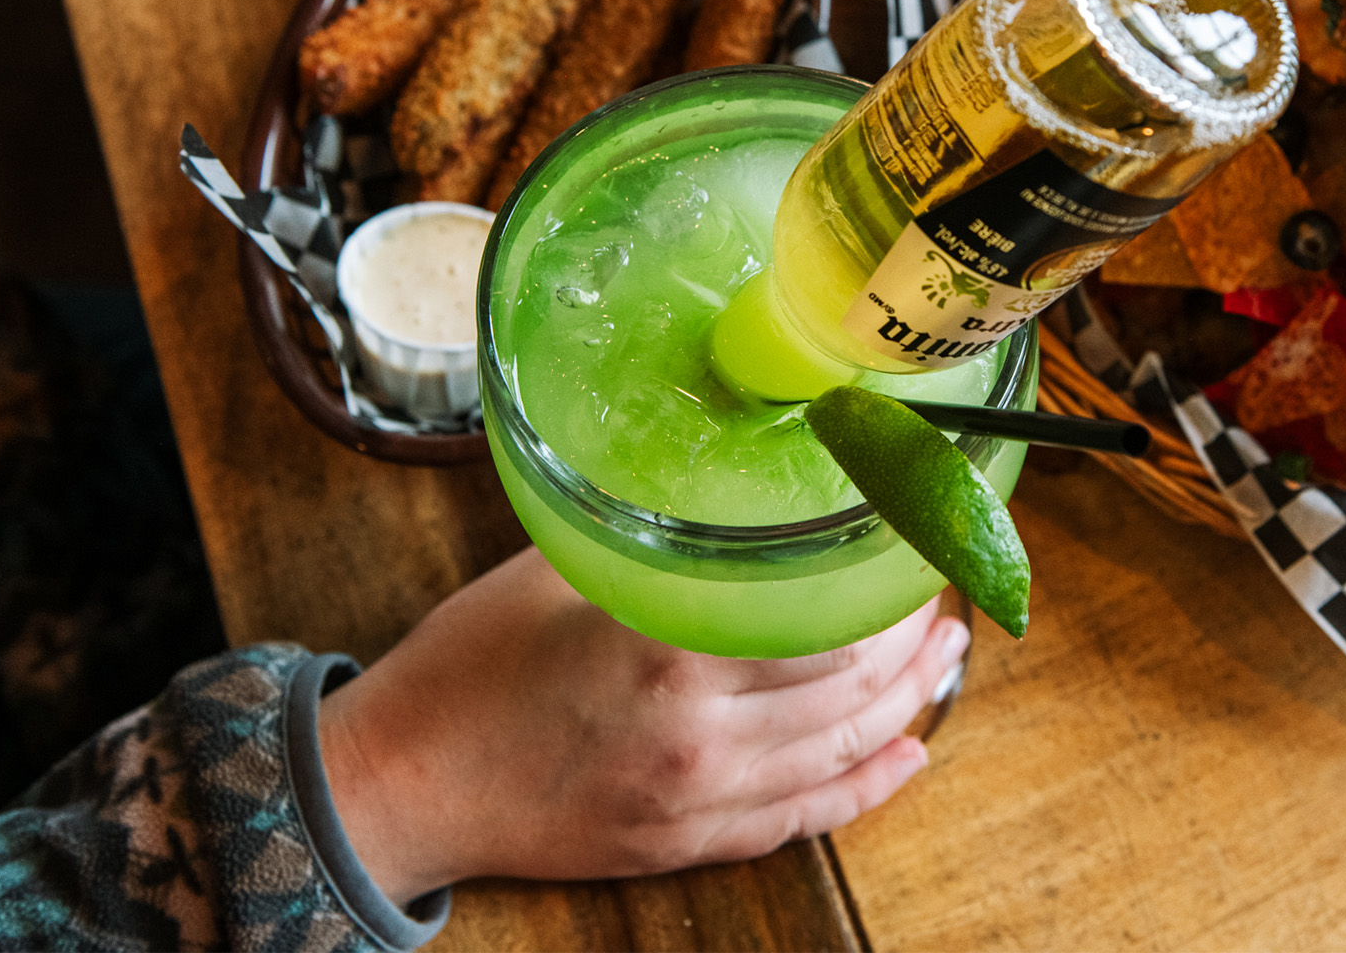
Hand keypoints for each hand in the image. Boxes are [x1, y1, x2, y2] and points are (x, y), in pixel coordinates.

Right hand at [317, 547, 967, 903]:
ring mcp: (695, 799)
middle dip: (914, 639)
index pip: (823, 621)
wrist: (401, 781)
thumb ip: (660, 547)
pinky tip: (907, 754)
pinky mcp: (684, 842)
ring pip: (844, 753)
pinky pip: (803, 819)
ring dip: (911, 704)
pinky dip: (867, 788)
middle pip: (852, 688)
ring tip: (944, 658)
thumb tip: (738, 502)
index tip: (910, 548)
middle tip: (940, 597)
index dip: (885, 588)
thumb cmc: (469, 664)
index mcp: (667, 650)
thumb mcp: (564, 570)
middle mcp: (697, 733)